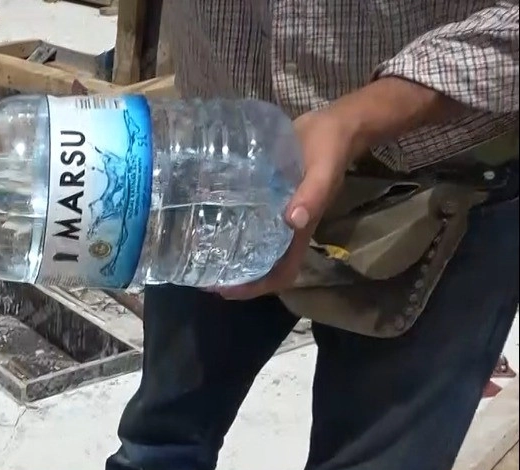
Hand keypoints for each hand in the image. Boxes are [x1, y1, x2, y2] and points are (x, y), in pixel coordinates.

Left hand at [216, 105, 362, 299]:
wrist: (332, 123)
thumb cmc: (332, 148)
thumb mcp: (324, 169)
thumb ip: (312, 194)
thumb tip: (294, 222)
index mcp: (301, 230)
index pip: (281, 272)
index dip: (256, 287)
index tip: (225, 289)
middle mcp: (285, 227)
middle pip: (260, 264)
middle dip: (233, 275)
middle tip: (199, 273)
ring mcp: (275, 211)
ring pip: (250, 243)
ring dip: (227, 252)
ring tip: (194, 252)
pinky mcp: (266, 194)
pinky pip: (245, 217)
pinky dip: (226, 223)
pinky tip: (203, 216)